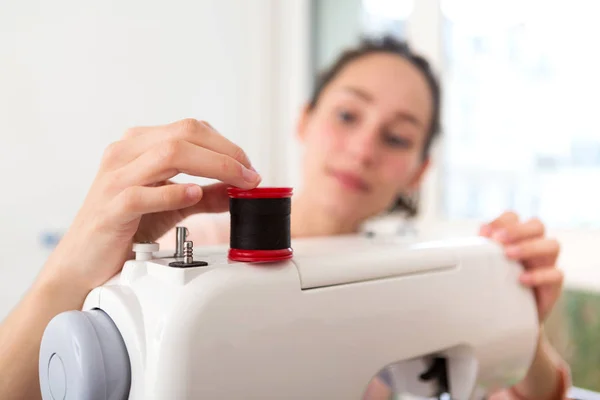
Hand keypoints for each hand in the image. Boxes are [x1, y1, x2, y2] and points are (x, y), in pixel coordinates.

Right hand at [38, 118, 260, 292]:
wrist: (83, 262)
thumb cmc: (124, 228)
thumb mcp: (173, 206)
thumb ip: (206, 195)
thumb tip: (241, 190)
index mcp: (138, 145)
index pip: (189, 129)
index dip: (225, 145)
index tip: (248, 167)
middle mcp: (124, 154)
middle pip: (184, 135)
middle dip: (226, 153)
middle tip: (250, 175)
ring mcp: (114, 179)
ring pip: (168, 155)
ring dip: (213, 166)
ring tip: (237, 183)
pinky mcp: (110, 208)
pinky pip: (142, 194)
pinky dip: (173, 193)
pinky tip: (193, 196)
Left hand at [479, 211, 563, 321]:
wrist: (509, 315)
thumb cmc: (497, 284)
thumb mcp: (487, 266)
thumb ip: (484, 250)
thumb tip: (479, 236)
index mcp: (517, 237)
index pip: (514, 218)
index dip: (501, 221)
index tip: (485, 232)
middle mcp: (535, 245)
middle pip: (537, 225)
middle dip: (518, 230)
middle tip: (499, 239)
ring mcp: (547, 263)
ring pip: (552, 245)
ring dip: (529, 247)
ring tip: (508, 255)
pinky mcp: (554, 284)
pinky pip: (556, 274)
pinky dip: (539, 275)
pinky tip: (521, 279)